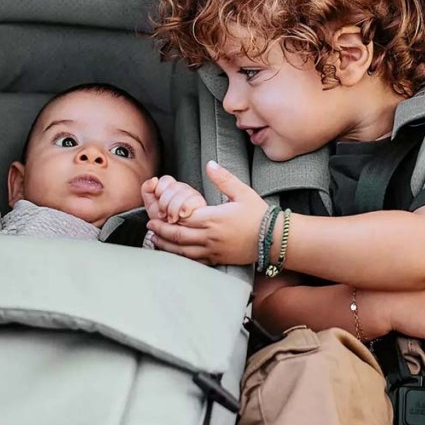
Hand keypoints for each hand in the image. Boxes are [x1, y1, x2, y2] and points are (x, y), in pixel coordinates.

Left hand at [146, 161, 266, 264]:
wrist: (274, 239)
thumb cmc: (259, 215)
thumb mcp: (242, 192)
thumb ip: (223, 178)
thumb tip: (209, 164)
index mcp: (213, 218)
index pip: (183, 217)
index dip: (167, 216)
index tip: (156, 212)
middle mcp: (210, 236)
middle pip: (178, 235)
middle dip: (161, 231)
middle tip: (150, 226)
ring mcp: (213, 250)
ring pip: (183, 251)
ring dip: (167, 246)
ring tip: (156, 241)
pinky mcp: (218, 259)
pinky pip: (195, 261)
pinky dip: (181, 258)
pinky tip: (175, 254)